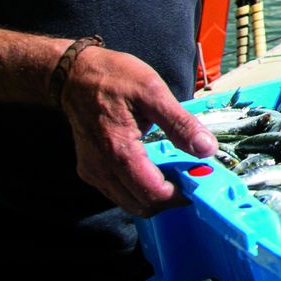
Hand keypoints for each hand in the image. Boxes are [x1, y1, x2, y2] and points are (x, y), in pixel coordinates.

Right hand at [59, 46, 217, 216]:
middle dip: (169, 198)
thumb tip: (206, 149)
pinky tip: (154, 168)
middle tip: (189, 176)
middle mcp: (101, 169)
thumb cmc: (113, 78)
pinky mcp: (90, 170)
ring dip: (154, 195)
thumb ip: (180, 123)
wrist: (74, 76)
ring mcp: (93, 171)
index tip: (198, 180)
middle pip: (141, 205)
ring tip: (174, 171)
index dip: (180, 194)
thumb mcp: (153, 92)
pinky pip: (118, 192)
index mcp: (118, 151)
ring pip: (129, 203)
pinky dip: (139, 189)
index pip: (153, 193)